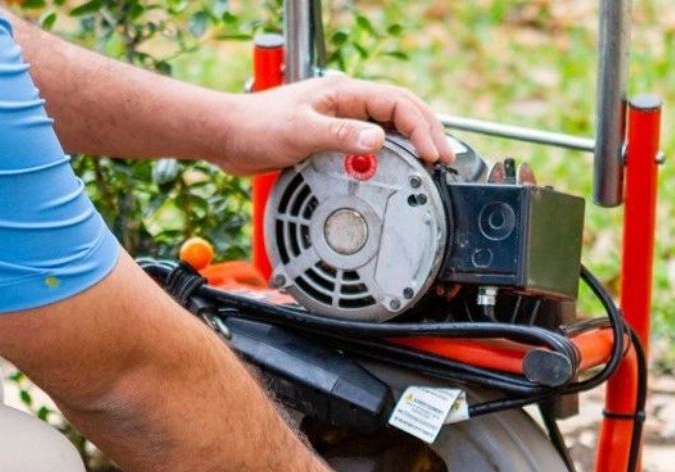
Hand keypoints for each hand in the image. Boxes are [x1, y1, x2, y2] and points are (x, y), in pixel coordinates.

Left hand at [214, 75, 453, 174]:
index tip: (435, 154)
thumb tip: (378, 141)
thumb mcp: (301, 132)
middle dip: (428, 135)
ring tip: (430, 168)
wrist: (228, 138)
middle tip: (446, 162)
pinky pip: (370, 148)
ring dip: (412, 146)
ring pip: (389, 129)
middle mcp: (346, 104)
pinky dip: (389, 159)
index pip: (398, 103)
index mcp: (344, 93)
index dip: (422, 127)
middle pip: (401, 113)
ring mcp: (340, 122)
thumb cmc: (256, 128)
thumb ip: (340, 136)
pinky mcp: (331, 141)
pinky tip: (395, 174)